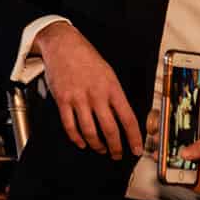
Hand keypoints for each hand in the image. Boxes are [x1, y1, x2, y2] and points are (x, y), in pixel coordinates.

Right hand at [34, 22, 141, 158]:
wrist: (63, 44)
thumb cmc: (87, 58)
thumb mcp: (109, 74)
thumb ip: (114, 95)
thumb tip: (122, 118)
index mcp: (112, 88)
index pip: (128, 118)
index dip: (134, 138)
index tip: (137, 149)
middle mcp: (96, 95)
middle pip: (110, 129)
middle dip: (115, 147)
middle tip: (117, 154)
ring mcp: (78, 98)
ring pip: (90, 131)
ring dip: (97, 145)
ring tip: (100, 149)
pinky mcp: (63, 100)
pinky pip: (70, 125)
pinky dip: (76, 138)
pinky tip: (81, 142)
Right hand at [146, 113, 199, 199]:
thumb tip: (186, 151)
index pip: (185, 127)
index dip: (172, 124)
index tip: (163, 123)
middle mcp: (196, 152)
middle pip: (174, 144)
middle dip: (164, 142)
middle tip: (160, 141)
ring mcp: (194, 166)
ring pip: (173, 160)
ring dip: (165, 159)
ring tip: (161, 157)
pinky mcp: (193, 181)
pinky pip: (177, 177)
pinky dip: (170, 176)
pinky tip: (169, 172)